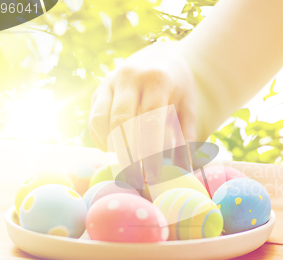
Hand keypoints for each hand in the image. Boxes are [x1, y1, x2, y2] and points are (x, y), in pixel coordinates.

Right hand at [89, 42, 196, 180]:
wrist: (162, 57)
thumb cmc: (179, 87)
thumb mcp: (188, 107)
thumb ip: (186, 137)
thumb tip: (185, 171)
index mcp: (157, 80)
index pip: (150, 121)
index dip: (149, 151)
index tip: (153, 175)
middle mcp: (129, 77)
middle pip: (122, 122)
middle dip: (127, 154)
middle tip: (136, 179)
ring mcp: (110, 81)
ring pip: (102, 120)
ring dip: (112, 148)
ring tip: (125, 167)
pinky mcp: (99, 89)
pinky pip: (94, 119)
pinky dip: (102, 139)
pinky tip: (115, 151)